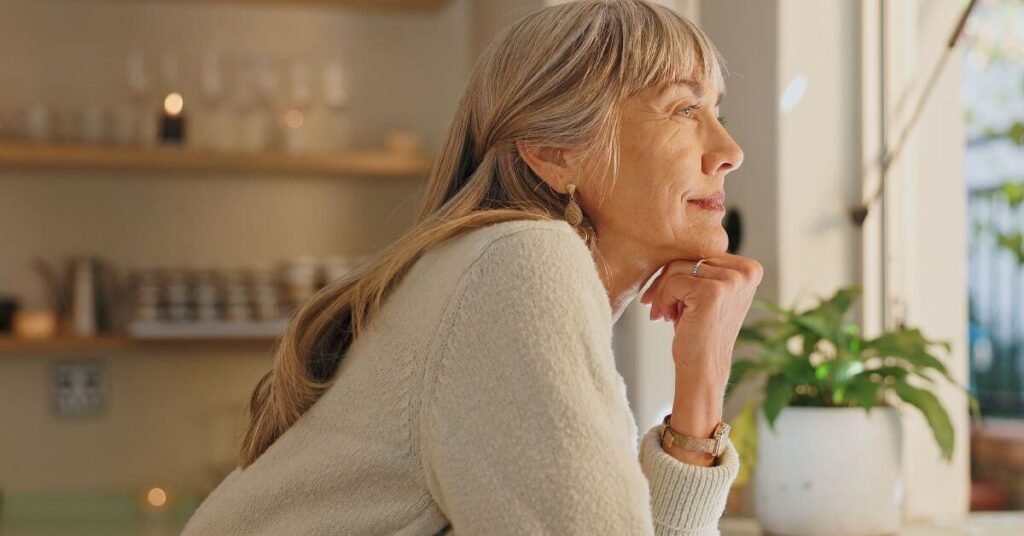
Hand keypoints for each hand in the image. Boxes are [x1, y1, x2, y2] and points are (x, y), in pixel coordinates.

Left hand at [639, 254, 762, 393]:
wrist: (703, 368)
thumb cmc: (699, 330)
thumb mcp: (707, 292)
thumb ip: (702, 266)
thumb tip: (669, 238)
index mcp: (749, 268)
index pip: (702, 252)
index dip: (679, 272)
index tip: (669, 296)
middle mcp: (746, 271)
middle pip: (689, 256)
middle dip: (667, 282)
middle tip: (660, 308)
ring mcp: (732, 280)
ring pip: (677, 267)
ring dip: (663, 292)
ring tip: (665, 314)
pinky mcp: (713, 292)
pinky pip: (673, 281)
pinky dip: (663, 300)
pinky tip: (667, 318)